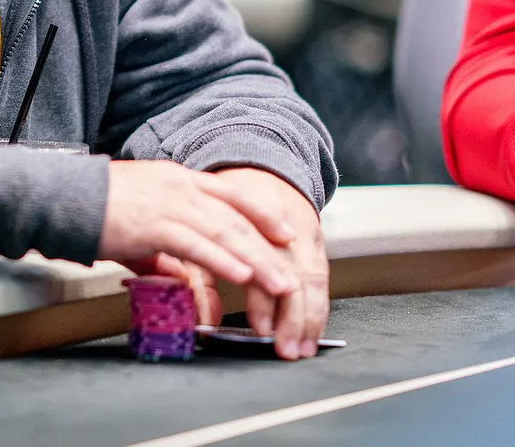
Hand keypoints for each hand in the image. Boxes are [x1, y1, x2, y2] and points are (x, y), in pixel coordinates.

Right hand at [99, 159, 296, 313]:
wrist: (60, 198)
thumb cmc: (95, 210)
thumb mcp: (140, 226)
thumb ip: (165, 252)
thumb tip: (182, 278)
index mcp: (177, 179)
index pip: (231, 192)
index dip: (263, 211)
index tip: (285, 230)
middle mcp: (178, 186)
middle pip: (236, 215)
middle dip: (269, 245)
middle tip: (292, 271)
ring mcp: (167, 202)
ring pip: (224, 230)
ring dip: (256, 258)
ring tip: (278, 282)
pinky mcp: (151, 224)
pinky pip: (195, 243)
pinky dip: (222, 260)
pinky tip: (240, 274)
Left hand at [210, 168, 327, 360]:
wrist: (249, 165)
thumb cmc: (215, 206)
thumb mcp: (194, 235)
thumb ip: (198, 279)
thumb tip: (205, 321)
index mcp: (238, 215)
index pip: (256, 258)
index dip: (261, 296)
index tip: (261, 326)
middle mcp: (273, 221)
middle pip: (290, 268)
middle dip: (292, 314)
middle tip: (285, 348)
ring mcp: (297, 226)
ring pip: (311, 272)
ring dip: (310, 315)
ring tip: (302, 348)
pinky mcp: (313, 235)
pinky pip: (321, 272)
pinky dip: (319, 304)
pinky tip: (314, 331)